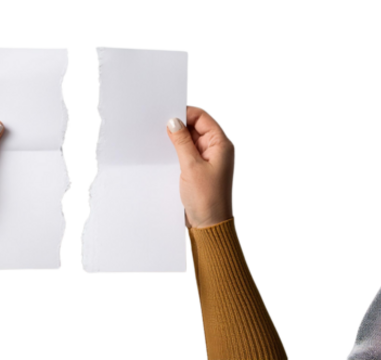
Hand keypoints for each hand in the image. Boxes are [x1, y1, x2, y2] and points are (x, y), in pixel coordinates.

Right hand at [167, 106, 236, 228]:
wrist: (211, 225)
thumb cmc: (207, 198)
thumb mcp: (191, 167)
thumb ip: (182, 142)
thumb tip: (174, 122)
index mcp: (222, 144)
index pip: (204, 118)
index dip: (186, 113)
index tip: (167, 113)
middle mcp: (219, 149)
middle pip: (198, 127)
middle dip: (180, 126)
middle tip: (159, 125)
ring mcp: (211, 159)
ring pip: (193, 140)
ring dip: (178, 140)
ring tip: (160, 139)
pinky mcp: (203, 170)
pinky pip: (191, 153)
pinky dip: (180, 151)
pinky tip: (166, 152)